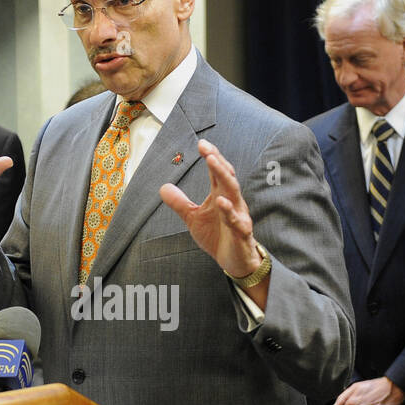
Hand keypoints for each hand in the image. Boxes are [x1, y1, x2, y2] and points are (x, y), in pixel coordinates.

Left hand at [159, 140, 266, 304]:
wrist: (235, 261)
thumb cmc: (218, 236)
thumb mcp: (193, 218)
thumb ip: (180, 203)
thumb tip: (162, 187)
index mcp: (221, 195)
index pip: (217, 172)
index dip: (211, 157)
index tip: (201, 143)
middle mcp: (232, 201)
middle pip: (226, 176)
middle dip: (217, 161)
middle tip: (206, 149)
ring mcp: (238, 215)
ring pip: (233, 192)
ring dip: (223, 176)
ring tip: (213, 162)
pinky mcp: (241, 232)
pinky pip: (236, 220)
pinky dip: (229, 211)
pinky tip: (221, 202)